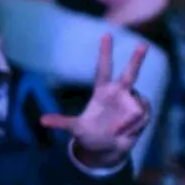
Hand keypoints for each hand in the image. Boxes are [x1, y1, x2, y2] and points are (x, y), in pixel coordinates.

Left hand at [41, 36, 149, 168]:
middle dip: (137, 59)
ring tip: (116, 131)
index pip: (104, 68)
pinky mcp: (142, 114)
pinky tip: (126, 133)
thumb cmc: (90, 134)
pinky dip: (134, 126)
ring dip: (128, 120)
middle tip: (143, 44)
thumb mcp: (75, 128)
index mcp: (102, 91)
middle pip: (130, 73)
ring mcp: (132, 102)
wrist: (106, 149)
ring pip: (137, 104)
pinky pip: (142, 115)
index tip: (106, 34)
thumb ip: (61, 123)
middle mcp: (119, 93)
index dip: (105, 52)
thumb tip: (42, 121)